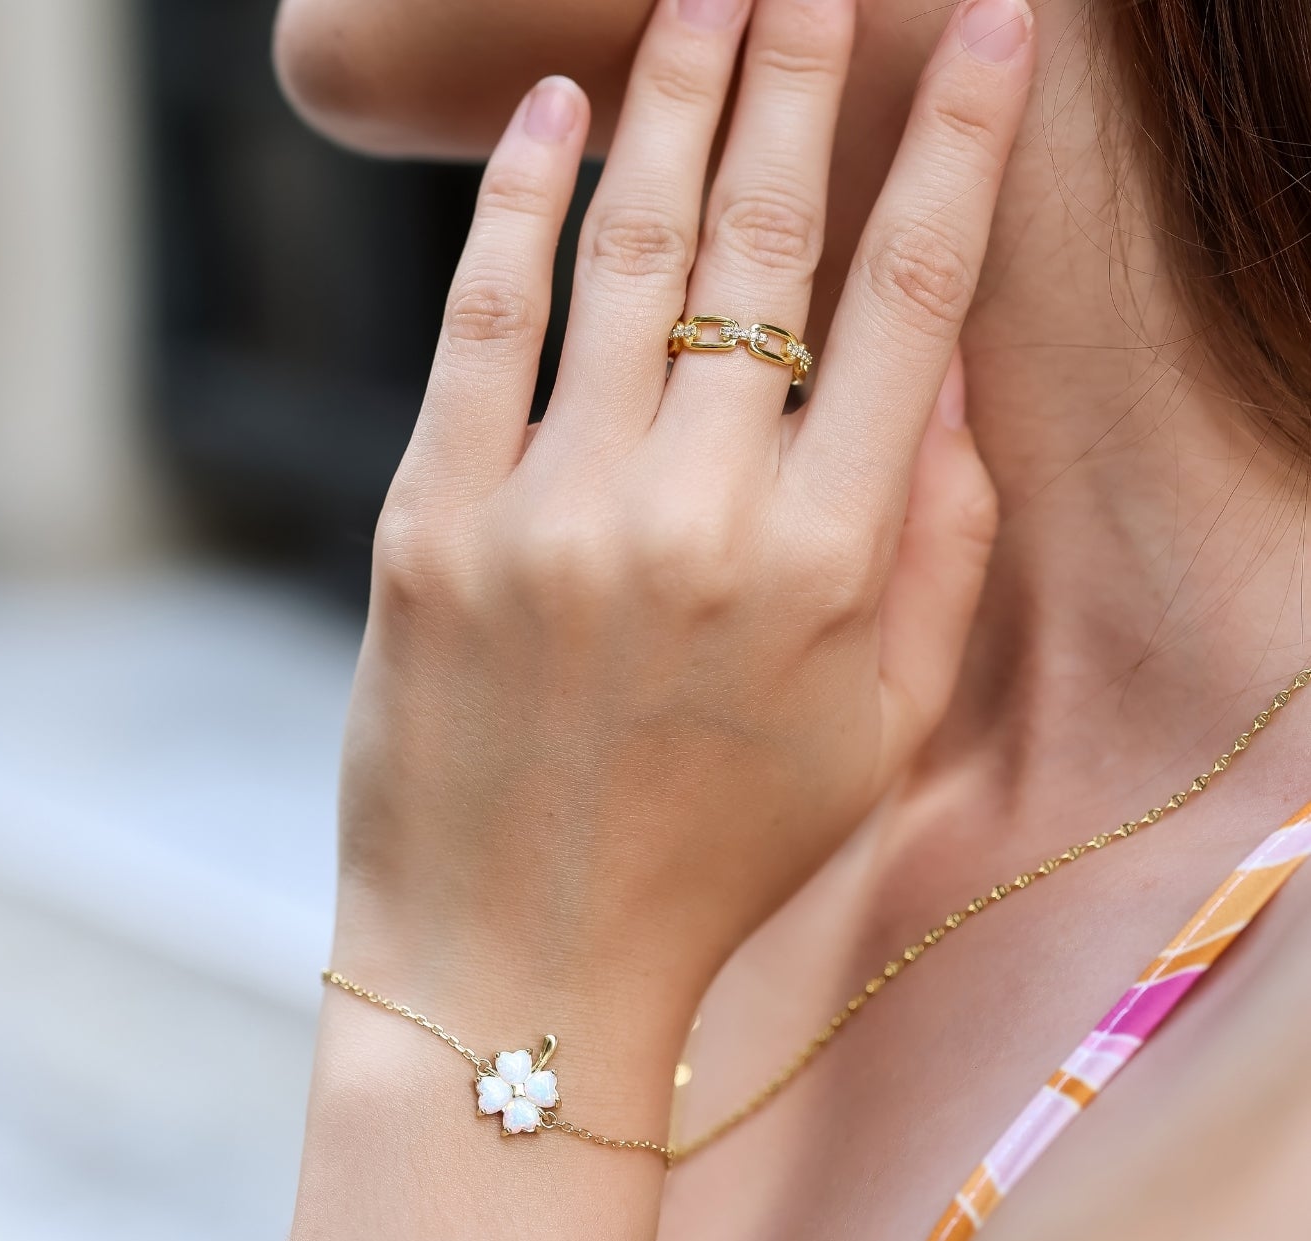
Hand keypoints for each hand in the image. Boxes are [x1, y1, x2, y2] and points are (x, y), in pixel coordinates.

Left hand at [332, 0, 1033, 1057]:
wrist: (519, 965)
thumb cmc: (711, 862)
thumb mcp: (875, 735)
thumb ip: (936, 555)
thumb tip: (943, 377)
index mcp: (830, 568)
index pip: (911, 301)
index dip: (960, 147)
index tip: (994, 33)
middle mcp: (697, 518)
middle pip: (767, 241)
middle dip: (806, 72)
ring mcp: (549, 517)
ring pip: (629, 256)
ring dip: (676, 99)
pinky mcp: (429, 528)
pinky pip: (482, 327)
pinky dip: (518, 206)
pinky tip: (558, 114)